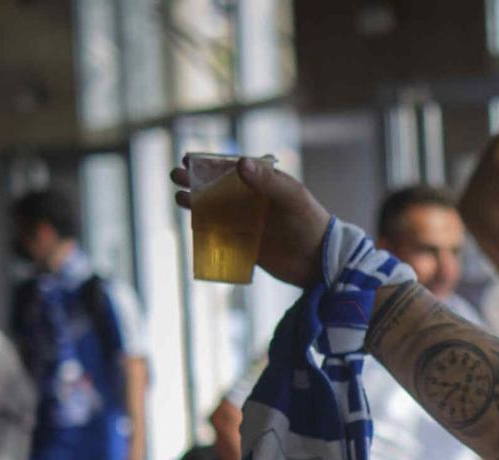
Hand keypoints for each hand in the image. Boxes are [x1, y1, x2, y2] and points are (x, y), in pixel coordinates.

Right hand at [169, 158, 329, 288]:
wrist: (321, 263)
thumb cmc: (311, 223)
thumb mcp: (292, 198)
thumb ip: (268, 182)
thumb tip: (240, 163)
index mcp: (264, 183)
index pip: (232, 169)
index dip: (209, 163)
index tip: (188, 158)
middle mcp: (253, 201)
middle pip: (218, 187)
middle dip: (196, 181)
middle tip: (177, 176)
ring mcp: (248, 223)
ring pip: (216, 210)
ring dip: (197, 203)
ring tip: (179, 197)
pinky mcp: (246, 245)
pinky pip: (220, 235)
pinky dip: (205, 230)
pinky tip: (192, 224)